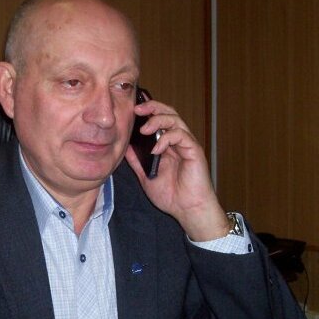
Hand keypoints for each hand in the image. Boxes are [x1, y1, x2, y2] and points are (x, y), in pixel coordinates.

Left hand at [124, 98, 229, 240]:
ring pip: (175, 120)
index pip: (159, 120)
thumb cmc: (171, 196)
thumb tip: (124, 147)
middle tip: (137, 109)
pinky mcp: (194, 150)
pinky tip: (156, 149)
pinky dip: (167, 138)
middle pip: (168, 113)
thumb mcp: (146, 176)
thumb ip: (136, 161)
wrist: (188, 210)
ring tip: (144, 129)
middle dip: (153, 107)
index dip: (147, 112)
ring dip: (158, 120)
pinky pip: (181, 135)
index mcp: (167, 145)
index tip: (131, 111)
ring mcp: (187, 145)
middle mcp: (178, 142)